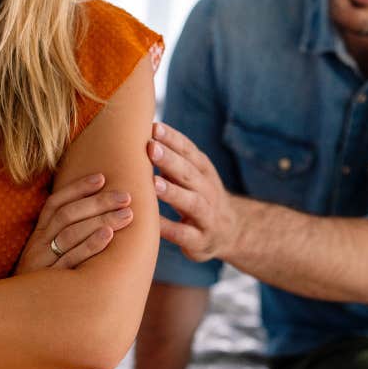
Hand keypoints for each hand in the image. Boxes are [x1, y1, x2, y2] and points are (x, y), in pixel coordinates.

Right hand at [15, 173, 134, 273]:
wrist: (14, 317)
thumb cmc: (39, 284)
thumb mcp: (44, 257)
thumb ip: (63, 237)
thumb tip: (95, 217)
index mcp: (37, 235)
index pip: (56, 204)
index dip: (78, 188)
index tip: (102, 177)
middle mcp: (38, 245)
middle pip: (68, 215)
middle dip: (99, 202)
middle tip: (126, 196)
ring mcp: (42, 263)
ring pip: (72, 234)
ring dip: (101, 219)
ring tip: (127, 213)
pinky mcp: (50, 282)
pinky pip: (71, 260)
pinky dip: (90, 245)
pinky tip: (108, 235)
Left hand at [147, 122, 237, 261]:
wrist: (229, 233)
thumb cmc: (198, 197)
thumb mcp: (192, 176)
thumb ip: (172, 159)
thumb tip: (139, 134)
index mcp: (204, 171)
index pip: (190, 151)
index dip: (173, 139)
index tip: (155, 127)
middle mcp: (208, 191)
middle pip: (190, 173)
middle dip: (171, 160)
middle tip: (151, 148)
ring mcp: (207, 217)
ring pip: (193, 202)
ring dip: (174, 192)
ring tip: (154, 182)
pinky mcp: (200, 241)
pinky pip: (183, 234)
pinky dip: (168, 227)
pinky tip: (151, 221)